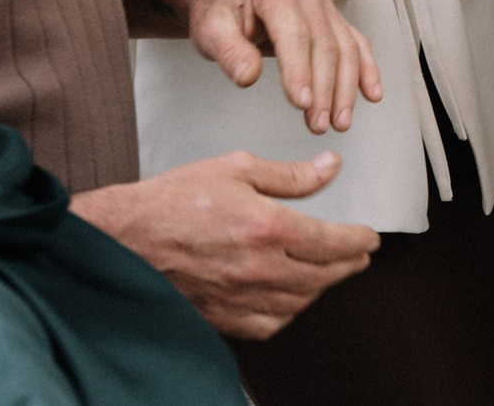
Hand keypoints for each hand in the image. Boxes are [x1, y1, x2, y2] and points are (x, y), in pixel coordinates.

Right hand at [71, 151, 379, 339]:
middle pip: (322, 276)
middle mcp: (258, 269)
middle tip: (358, 256)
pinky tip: (291, 297)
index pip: (331, 241)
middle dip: (348, 265)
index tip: (370, 239)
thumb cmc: (173, 200)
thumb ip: (290, 175)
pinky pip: (268, 325)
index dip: (358, 241)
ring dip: (320, 288)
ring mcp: (239, 298)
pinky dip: (287, 312)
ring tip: (329, 272)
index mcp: (266, 228)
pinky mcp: (220, 317)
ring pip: (299, 303)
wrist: (123, 238)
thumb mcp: (237, 168)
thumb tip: (330, 167)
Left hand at [187, 0, 382, 134]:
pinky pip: (356, 43)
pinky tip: (370, 93)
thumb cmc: (220, 12)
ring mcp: (323, 5)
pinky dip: (365, 70)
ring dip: (345, 88)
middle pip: (325, 43)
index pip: (294, 32)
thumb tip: (249, 76)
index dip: (300, 70)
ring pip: (345, 47)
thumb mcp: (211, 30)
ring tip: (339, 121)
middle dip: (325, 89)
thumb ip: (229, 53)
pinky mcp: (332, 19)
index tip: (302, 103)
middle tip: (318, 123)